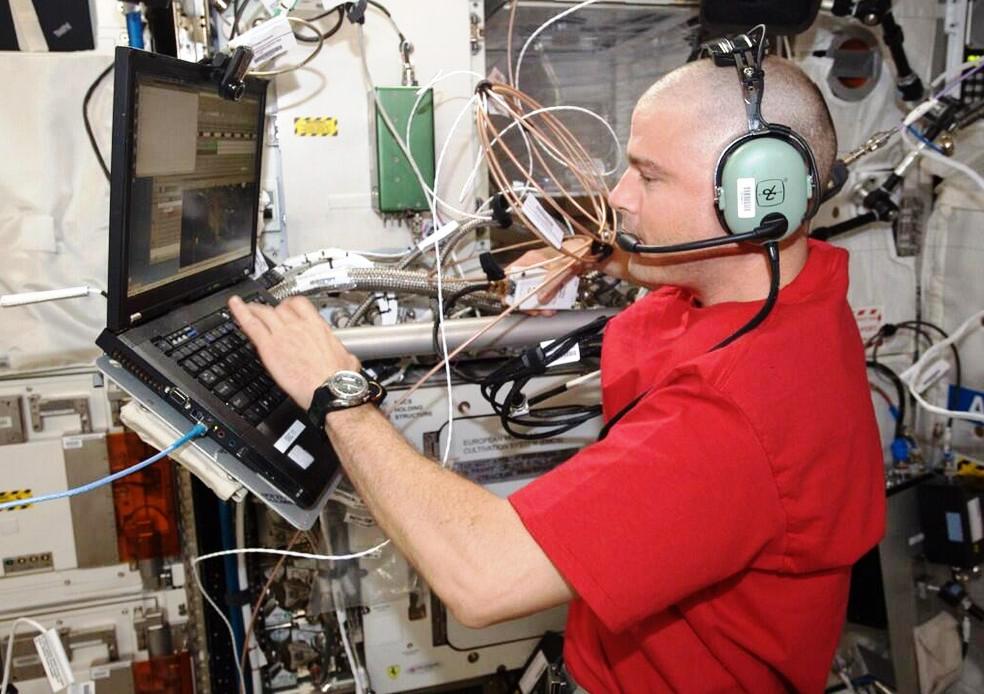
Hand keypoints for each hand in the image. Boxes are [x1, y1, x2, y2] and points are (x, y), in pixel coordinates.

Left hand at [228, 295, 359, 409]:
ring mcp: (282, 334)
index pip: (299, 305)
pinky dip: (240, 312)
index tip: (287, 308)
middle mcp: (299, 326)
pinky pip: (251, 324)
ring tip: (248, 308)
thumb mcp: (348, 358)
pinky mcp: (269, 347)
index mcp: (317, 327)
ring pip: (264, 313)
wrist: (331, 390)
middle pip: (280, 308)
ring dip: (255, 309)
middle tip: (267, 314)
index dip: (290, 305)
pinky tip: (233, 305)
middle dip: (273, 310)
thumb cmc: (340, 379)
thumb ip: (342, 353)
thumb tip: (346, 357)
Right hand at [506, 239, 591, 315]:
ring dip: (541, 303)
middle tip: (536, 310)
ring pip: (535, 292)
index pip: (510, 276)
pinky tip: (556, 304)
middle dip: (529, 302)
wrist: (592, 253)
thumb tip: (541, 300)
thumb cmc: (575, 252)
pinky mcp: (551, 279)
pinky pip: (546, 292)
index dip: (511, 290)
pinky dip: (550, 300)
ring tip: (549, 310)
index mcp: (529, 259)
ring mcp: (542, 274)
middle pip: (523, 288)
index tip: (517, 301)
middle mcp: (533, 266)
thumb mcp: (560, 270)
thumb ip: (550, 286)